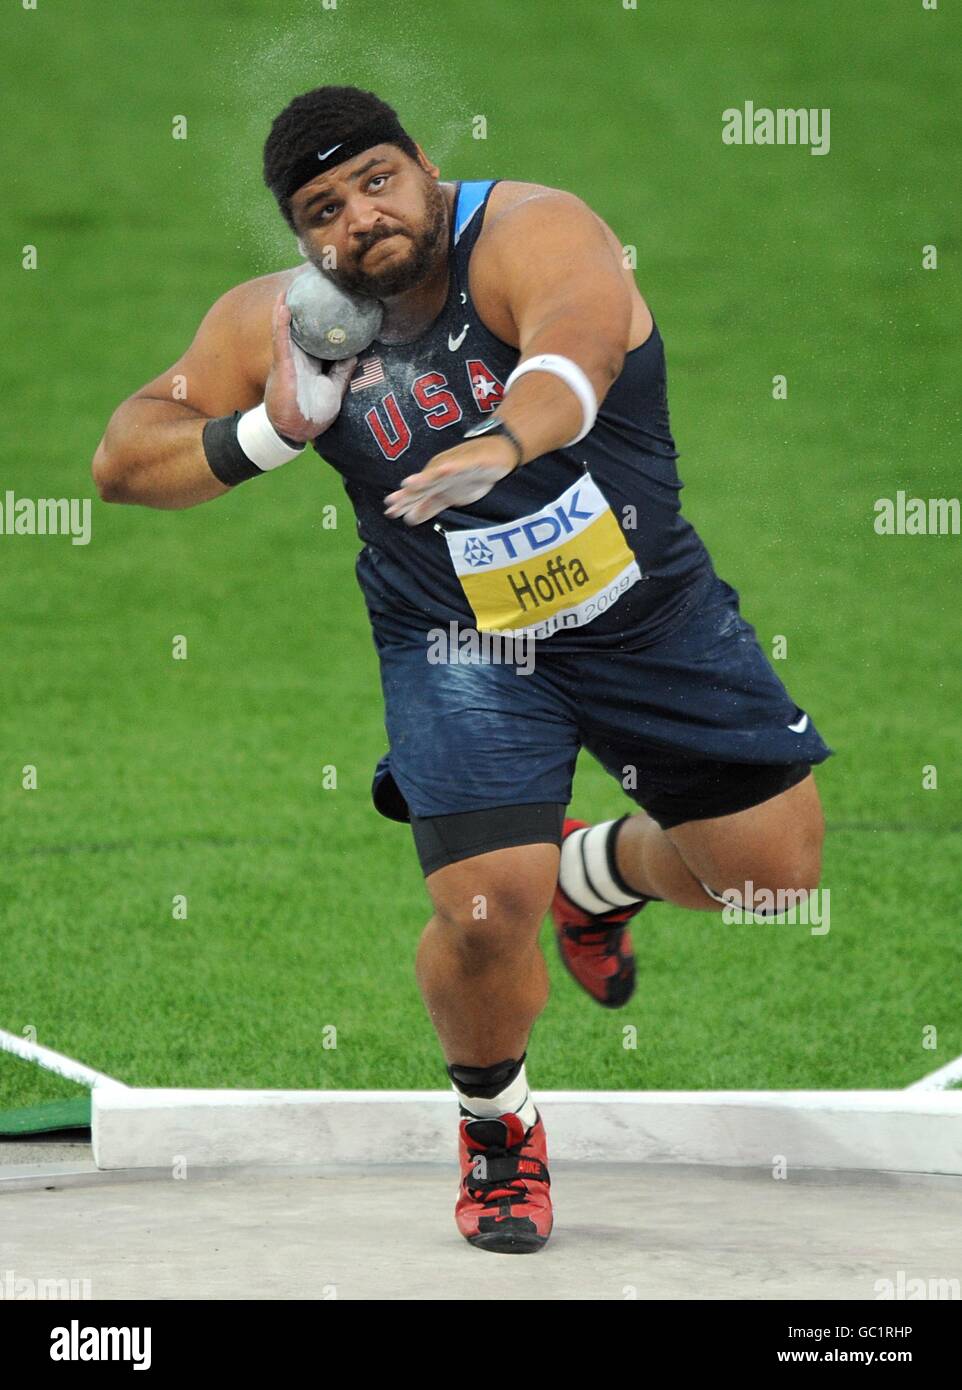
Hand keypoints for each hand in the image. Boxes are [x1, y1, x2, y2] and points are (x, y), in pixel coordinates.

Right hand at [264, 290, 356, 441]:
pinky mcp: (282, 365)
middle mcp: (297, 357)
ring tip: (291, 286)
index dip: (320, 319)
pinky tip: (284, 306)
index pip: (315, 336)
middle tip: (308, 284)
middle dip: (302, 307)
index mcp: (309, 362)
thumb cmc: (313, 414)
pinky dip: (282, 322)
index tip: (328, 299)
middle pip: (298, 327)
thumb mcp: (334, 389)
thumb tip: (357, 354)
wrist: (297, 431)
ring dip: (286, 307)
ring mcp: (288, 359)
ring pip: (285, 328)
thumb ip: (343, 372)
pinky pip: (281, 339)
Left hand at [384, 436, 519, 524]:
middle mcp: (440, 473)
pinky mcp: (472, 462)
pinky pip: (462, 465)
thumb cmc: (470, 475)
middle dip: (408, 493)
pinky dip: (453, 467)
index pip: (417, 495)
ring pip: (437, 474)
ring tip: (409, 484)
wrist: (496, 453)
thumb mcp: (448, 496)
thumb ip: (429, 507)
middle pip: (423, 485)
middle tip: (392, 501)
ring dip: (424, 479)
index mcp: (434, 482)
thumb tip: (408, 519)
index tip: (389, 512)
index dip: (403, 503)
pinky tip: (445, 470)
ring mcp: (455, 466)